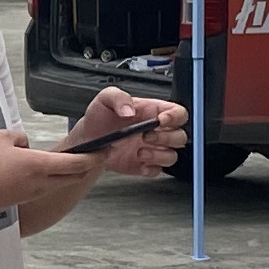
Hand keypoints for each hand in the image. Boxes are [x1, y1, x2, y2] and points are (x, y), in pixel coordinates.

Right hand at [0, 127, 98, 219]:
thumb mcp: (1, 137)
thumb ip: (21, 137)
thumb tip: (27, 145)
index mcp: (41, 164)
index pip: (78, 162)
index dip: (95, 156)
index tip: (106, 149)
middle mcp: (43, 181)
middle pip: (76, 175)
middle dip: (89, 165)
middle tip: (96, 154)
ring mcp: (35, 191)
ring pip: (63, 181)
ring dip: (72, 172)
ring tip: (73, 160)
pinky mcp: (26, 197)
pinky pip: (48, 186)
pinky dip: (55, 177)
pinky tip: (46, 169)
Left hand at [70, 87, 188, 175]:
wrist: (88, 139)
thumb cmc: (100, 117)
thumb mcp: (105, 98)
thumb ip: (118, 97)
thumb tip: (130, 110)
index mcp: (153, 111)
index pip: (178, 113)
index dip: (175, 116)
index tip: (162, 120)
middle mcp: (157, 131)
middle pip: (180, 136)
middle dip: (166, 137)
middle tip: (146, 136)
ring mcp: (152, 149)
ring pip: (172, 155)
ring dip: (159, 155)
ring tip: (140, 152)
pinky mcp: (145, 164)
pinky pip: (158, 171)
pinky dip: (151, 169)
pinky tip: (139, 164)